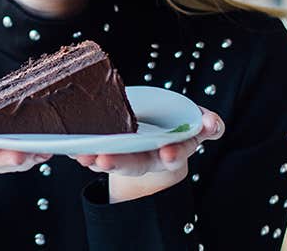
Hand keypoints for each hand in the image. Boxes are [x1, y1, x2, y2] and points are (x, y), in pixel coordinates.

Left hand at [69, 105, 224, 202]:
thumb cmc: (176, 131)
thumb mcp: (197, 128)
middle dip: (121, 162)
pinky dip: (82, 154)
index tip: (168, 152)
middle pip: (136, 164)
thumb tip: (213, 123)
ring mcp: (128, 158)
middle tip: (104, 160)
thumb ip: (208, 126)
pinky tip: (72, 151)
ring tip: (84, 157)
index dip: (172, 154)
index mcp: (172, 149)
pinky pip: (93, 153)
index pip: (173, 154)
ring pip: (112, 162)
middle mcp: (148, 157)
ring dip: (96, 160)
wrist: (157, 146)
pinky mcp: (109, 153)